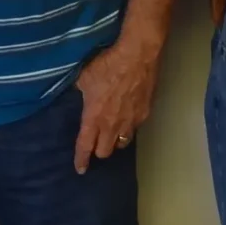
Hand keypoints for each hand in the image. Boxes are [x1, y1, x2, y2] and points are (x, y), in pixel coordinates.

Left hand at [73, 36, 161, 172]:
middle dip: (98, 151)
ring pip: (122, 143)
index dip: (81, 159)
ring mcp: (131, 121)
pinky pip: (135, 128)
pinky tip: (128, 118)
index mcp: (93, 117)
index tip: (81, 169)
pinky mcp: (145, 113)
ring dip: (115, 141)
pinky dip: (129, 127)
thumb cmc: (107, 63)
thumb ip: (81, 92)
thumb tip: (81, 94)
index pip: (84, 146)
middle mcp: (111, 125)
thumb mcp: (84, 77)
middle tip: (96, 144)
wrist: (137, 55)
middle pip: (105, 152)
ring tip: (113, 134)